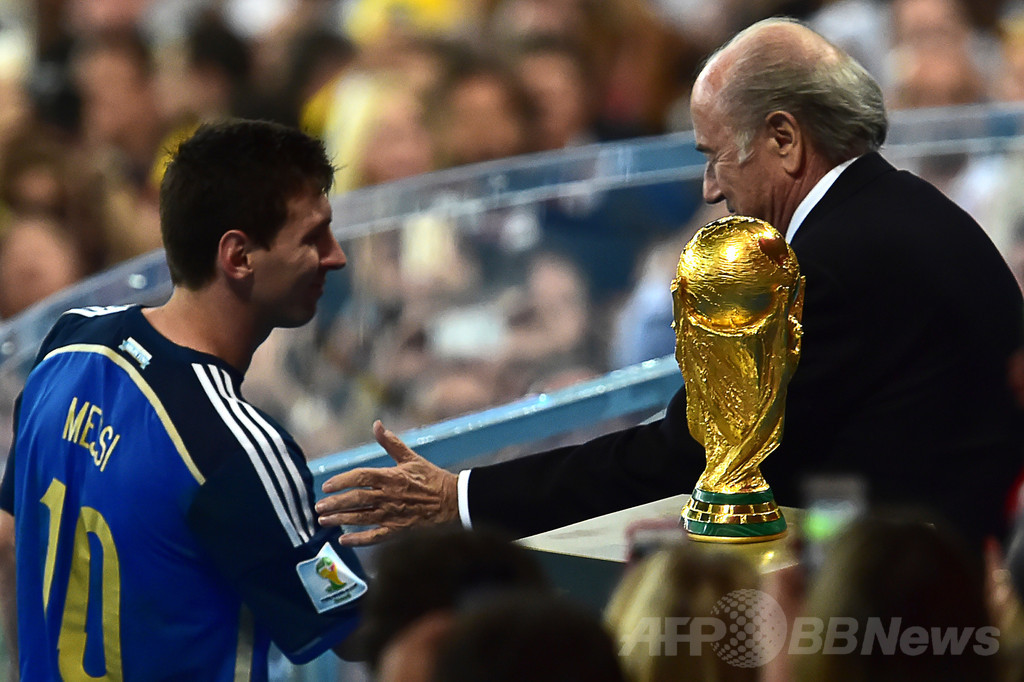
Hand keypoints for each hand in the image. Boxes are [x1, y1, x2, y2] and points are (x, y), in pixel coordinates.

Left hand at [316, 420, 458, 545]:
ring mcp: (392, 515)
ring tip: (324, 521)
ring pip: (360, 518)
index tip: (326, 486)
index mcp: (390, 477)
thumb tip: (377, 424)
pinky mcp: (397, 530)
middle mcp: (388, 496)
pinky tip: (343, 540)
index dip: (341, 481)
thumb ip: (390, 443)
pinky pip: (374, 537)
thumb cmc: (431, 478)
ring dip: (340, 520)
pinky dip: (358, 540)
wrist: (452, 501)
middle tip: (318, 507)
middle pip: (355, 499)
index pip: (360, 477)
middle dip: (334, 504)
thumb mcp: (411, 458)